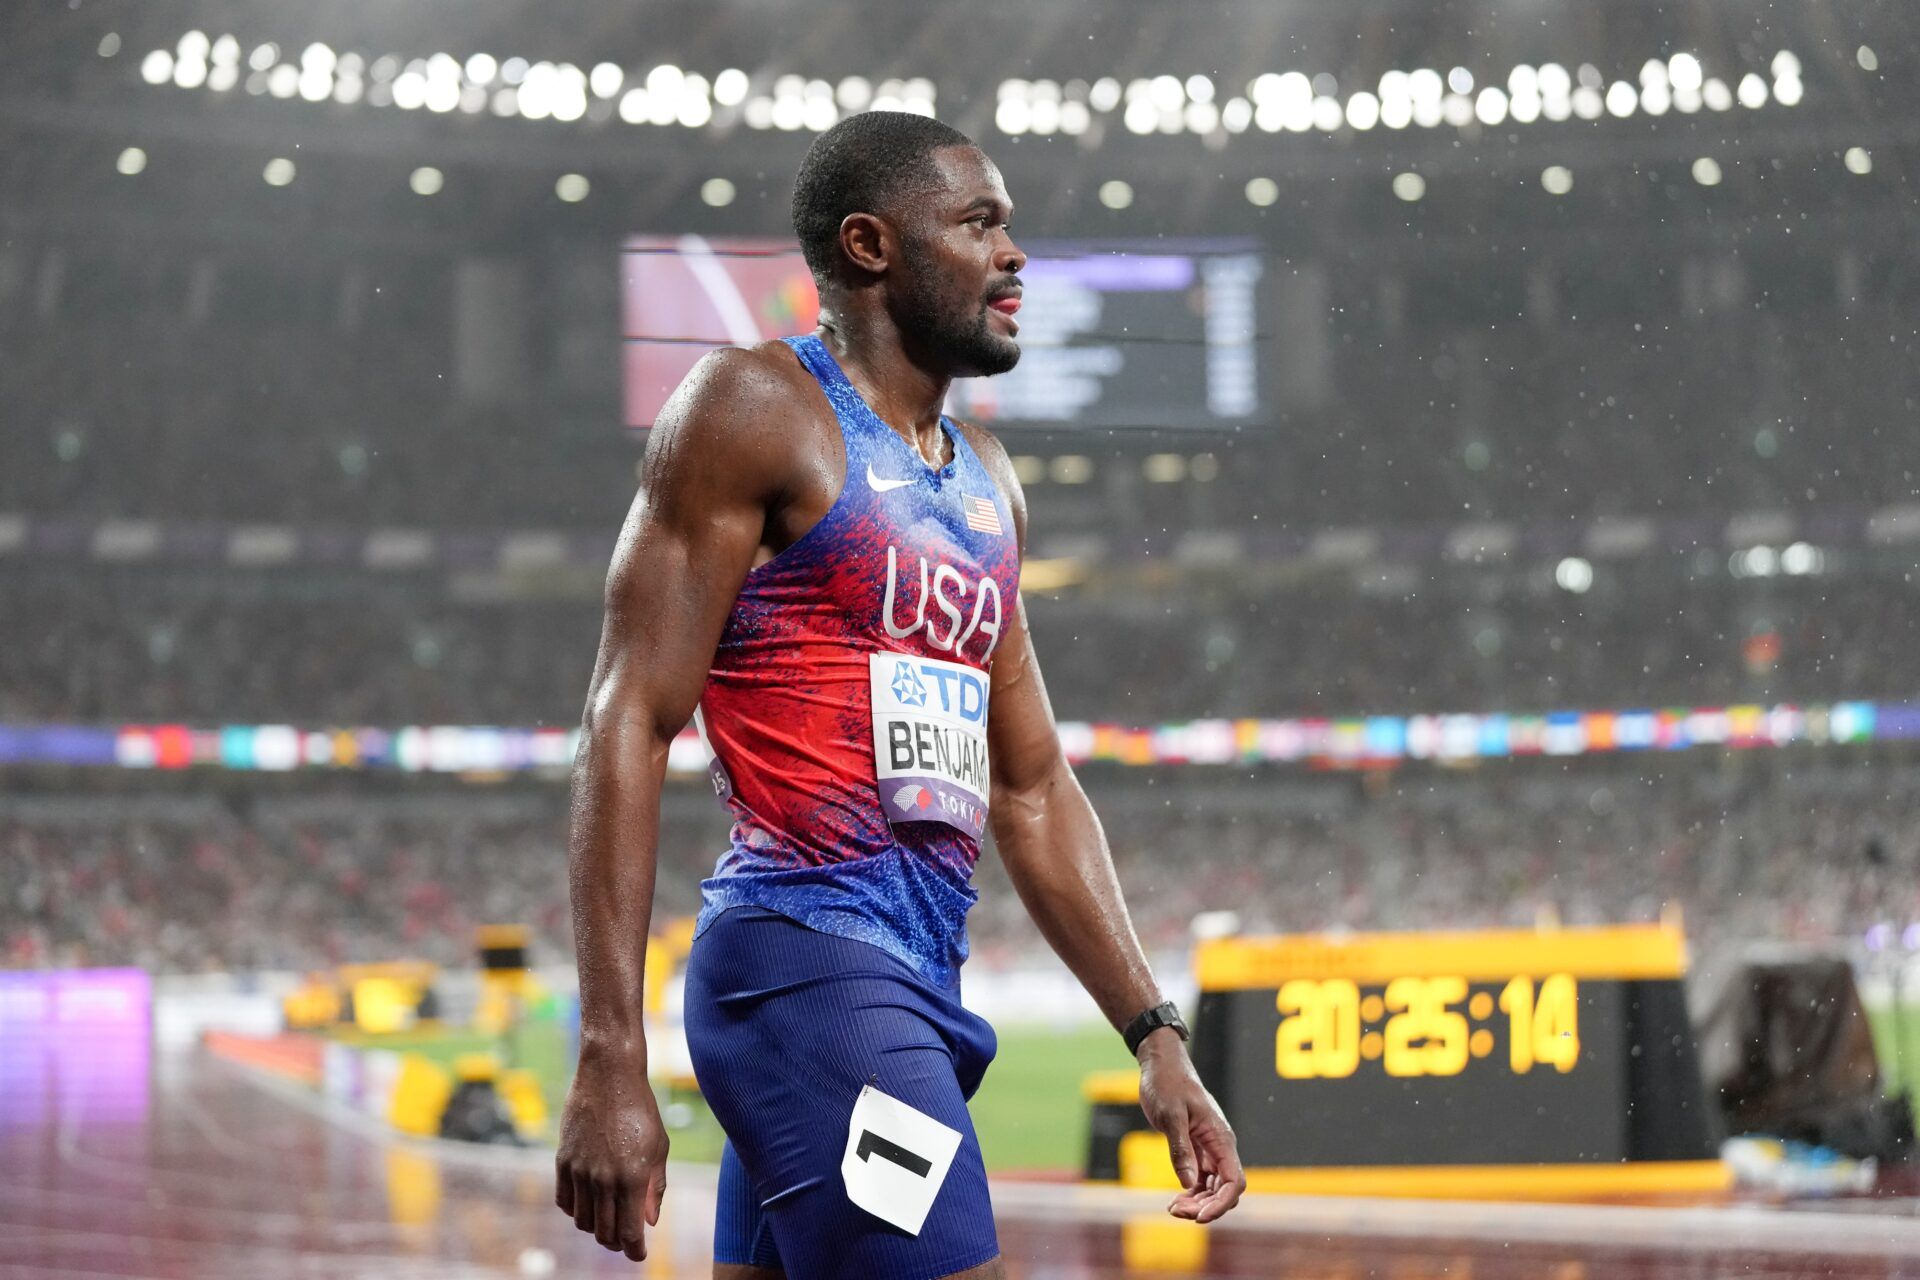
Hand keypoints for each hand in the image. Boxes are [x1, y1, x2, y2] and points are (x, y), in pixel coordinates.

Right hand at [554, 1048, 668, 1260]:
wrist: (609, 1076)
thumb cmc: (641, 1110)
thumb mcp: (659, 1148)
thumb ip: (655, 1188)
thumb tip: (649, 1222)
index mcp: (632, 1177)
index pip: (630, 1232)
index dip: (635, 1250)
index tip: (639, 1255)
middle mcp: (603, 1179)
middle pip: (604, 1232)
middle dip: (617, 1242)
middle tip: (626, 1239)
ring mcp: (580, 1171)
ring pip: (583, 1221)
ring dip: (596, 1228)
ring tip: (609, 1221)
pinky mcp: (562, 1161)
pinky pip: (565, 1202)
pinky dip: (576, 1211)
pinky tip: (589, 1204)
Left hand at [1136, 1031, 1245, 1222]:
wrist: (1162, 1067)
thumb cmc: (1167, 1084)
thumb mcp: (1171, 1116)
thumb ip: (1180, 1149)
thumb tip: (1188, 1183)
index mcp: (1220, 1137)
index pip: (1233, 1180)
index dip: (1221, 1203)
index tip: (1199, 1217)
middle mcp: (1220, 1147)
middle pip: (1224, 1190)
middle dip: (1205, 1206)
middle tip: (1175, 1211)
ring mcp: (1209, 1150)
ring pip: (1213, 1188)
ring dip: (1197, 1203)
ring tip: (1173, 1209)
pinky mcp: (1197, 1151)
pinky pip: (1201, 1181)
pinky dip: (1191, 1194)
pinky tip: (1175, 1200)